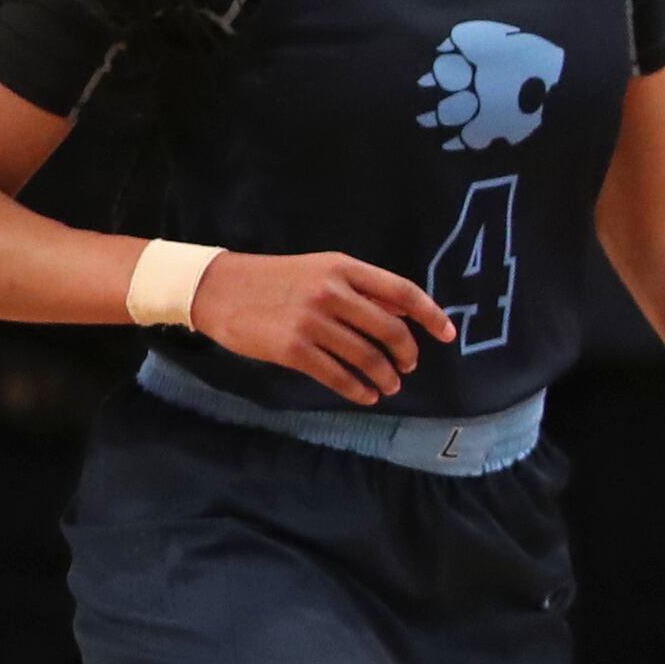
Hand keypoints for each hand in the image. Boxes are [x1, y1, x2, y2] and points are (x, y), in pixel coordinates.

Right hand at [185, 250, 452, 403]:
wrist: (217, 288)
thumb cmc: (275, 279)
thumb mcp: (320, 270)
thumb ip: (360, 289)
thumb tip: (402, 312)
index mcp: (343, 268)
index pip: (402, 291)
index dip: (430, 314)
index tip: (447, 335)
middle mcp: (331, 292)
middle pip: (390, 329)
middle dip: (406, 353)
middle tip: (408, 367)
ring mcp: (312, 321)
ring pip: (366, 356)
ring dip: (385, 376)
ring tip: (390, 386)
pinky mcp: (292, 348)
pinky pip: (337, 376)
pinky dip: (358, 389)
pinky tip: (365, 396)